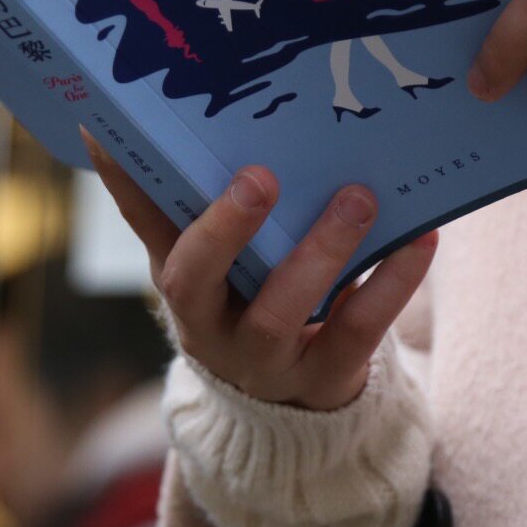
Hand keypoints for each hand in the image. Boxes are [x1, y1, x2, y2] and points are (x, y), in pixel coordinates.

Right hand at [82, 129, 435, 410]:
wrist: (289, 412)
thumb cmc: (252, 304)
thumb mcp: (219, 265)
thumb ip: (201, 204)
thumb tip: (175, 113)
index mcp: (179, 279)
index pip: (143, 222)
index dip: (123, 181)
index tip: (107, 127)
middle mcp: (207, 323)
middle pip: (194, 280)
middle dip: (222, 230)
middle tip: (257, 178)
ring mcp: (264, 358)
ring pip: (281, 310)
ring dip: (320, 250)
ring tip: (358, 197)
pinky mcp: (324, 377)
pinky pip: (358, 330)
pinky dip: (392, 282)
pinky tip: (420, 239)